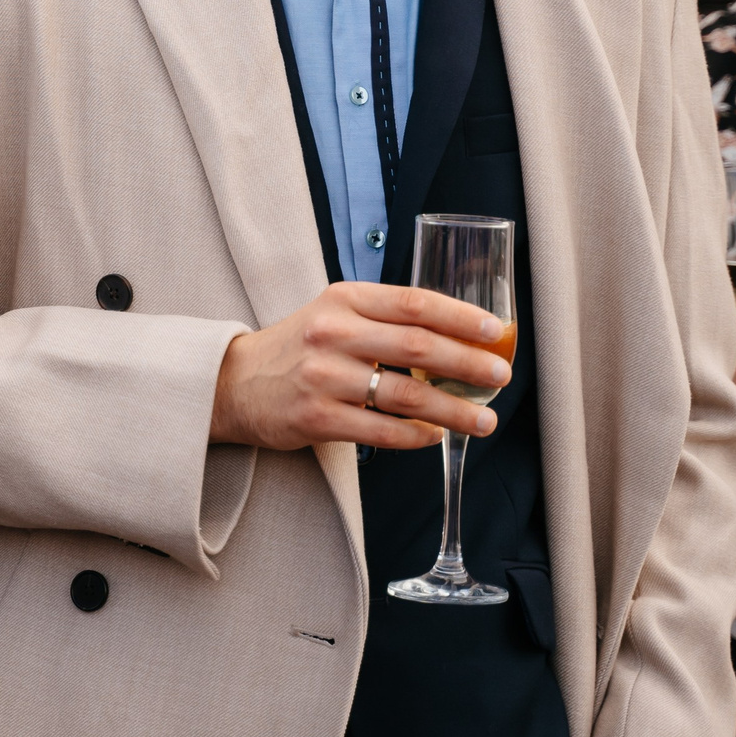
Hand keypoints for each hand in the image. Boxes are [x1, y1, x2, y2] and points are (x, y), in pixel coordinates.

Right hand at [211, 282, 509, 451]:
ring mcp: (323, 376)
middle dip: (468, 364)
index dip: (460, 316)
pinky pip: (380, 430)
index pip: (413, 302)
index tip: (495, 331)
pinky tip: (436, 437)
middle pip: (417, 347)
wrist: (235, 383)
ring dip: (453, 410)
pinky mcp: (315, 417)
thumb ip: (384, 318)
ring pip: (405, 395)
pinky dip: (415, 436)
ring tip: (484, 421)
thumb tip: (458, 335)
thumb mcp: (334, 314)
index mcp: (344, 299)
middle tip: (500, 377)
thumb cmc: (299, 348)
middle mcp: (333, 333)